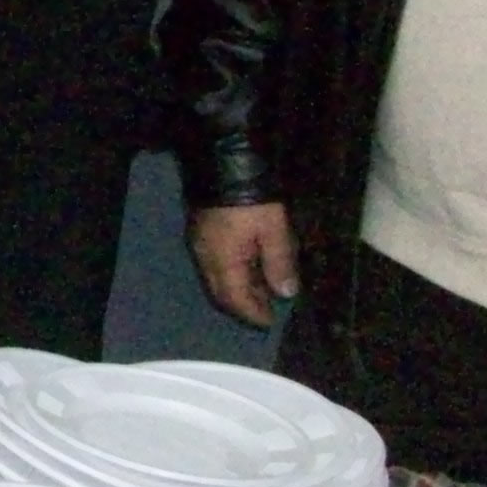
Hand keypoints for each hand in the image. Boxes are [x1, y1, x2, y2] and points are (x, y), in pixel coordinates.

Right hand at [188, 201, 300, 329]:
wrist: (222, 164)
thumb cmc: (252, 200)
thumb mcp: (274, 231)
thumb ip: (279, 263)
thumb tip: (286, 293)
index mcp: (223, 262)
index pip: (235, 299)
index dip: (252, 314)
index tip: (269, 323)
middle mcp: (206, 259)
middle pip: (221, 293)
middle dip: (243, 305)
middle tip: (266, 309)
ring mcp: (200, 244)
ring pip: (217, 279)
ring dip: (238, 288)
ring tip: (262, 289)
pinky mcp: (201, 232)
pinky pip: (215, 264)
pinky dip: (232, 273)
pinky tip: (249, 266)